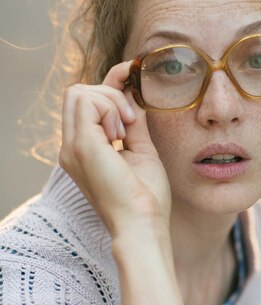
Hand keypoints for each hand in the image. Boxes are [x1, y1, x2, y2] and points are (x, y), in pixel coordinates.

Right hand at [59, 61, 171, 236]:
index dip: (109, 86)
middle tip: (130, 124)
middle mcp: (71, 147)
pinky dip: (110, 108)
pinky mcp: (81, 145)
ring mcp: (72, 146)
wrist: (143, 223)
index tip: (132, 80)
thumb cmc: (146, 198)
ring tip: (126, 131)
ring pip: (80, 92)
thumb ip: (134, 125)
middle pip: (77, 93)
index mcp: (83, 150)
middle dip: (109, 95)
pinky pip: (88, 101)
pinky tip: (122, 132)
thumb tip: (134, 97)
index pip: (85, 103)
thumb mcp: (140, 151)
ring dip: (110, 102)